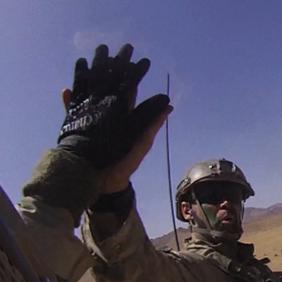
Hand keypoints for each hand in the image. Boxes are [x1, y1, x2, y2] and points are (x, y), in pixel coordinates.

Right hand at [58, 44, 169, 170]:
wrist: (107, 183)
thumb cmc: (128, 163)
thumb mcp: (142, 143)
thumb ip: (152, 125)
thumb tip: (170, 106)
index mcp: (127, 117)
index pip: (129, 91)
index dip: (132, 76)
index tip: (133, 58)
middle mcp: (111, 116)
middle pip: (110, 89)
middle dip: (110, 71)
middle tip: (107, 51)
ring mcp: (95, 121)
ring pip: (92, 96)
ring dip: (90, 81)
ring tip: (87, 65)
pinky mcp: (80, 129)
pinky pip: (73, 112)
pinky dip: (70, 102)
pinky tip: (66, 90)